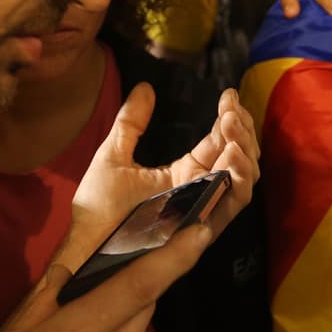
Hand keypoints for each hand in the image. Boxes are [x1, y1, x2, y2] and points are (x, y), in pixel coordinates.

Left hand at [69, 83, 259, 246]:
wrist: (86, 244)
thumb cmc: (97, 208)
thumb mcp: (114, 154)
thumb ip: (132, 122)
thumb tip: (145, 87)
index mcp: (185, 173)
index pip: (218, 142)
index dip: (228, 118)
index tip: (228, 94)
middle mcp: (201, 190)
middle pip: (238, 157)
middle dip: (242, 130)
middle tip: (231, 108)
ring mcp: (204, 208)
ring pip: (243, 179)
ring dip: (245, 149)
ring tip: (233, 126)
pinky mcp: (203, 226)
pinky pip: (233, 203)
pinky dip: (239, 179)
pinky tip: (233, 155)